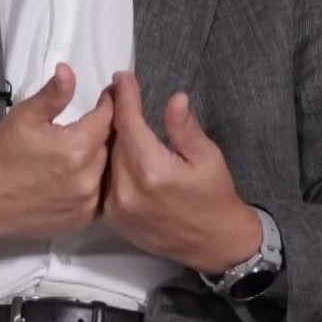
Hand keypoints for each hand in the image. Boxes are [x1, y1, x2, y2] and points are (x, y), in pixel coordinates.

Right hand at [0, 64, 112, 243]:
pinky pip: (97, 195)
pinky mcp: (81, 219)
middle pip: (109, 145)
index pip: (107, 118)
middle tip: (89, 123)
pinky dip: (91, 183)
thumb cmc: (1, 154)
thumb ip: (53, 94)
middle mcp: (88, 177)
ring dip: (98, 158)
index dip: (108, 104)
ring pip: (105, 171)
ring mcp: (87, 202)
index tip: (106, 96)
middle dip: (102, 131)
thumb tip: (69, 70)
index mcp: (77, 147)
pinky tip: (75, 176)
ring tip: (81, 149)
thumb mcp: (24, 117)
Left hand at [102, 71, 261, 273]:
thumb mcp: (208, 158)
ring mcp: (117, 207)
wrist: (215, 244)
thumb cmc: (215, 196)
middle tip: (120, 93)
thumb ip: (185, 128)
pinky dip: (112, 164)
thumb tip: (174, 98)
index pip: (129, 123)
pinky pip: (106, 181)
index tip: (122, 77)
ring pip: (107, 161)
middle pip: (113, 140)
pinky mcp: (114, 220)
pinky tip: (120, 152)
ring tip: (120, 119)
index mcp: (152, 169)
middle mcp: (127, 188)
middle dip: (117, 114)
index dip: (124, 97)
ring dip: (112, 139)